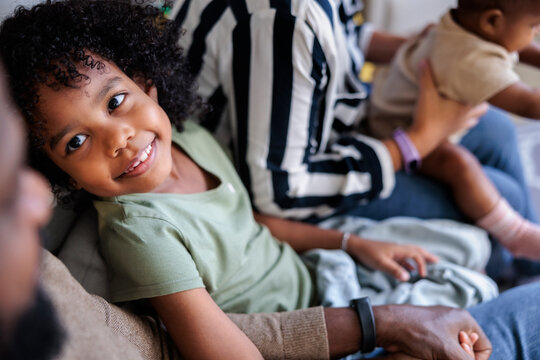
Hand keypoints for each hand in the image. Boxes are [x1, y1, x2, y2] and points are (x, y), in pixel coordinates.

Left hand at [346, 236, 437, 280]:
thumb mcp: (381, 263)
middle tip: (437, 261)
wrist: (357, 246)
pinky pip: (403, 258)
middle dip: (427, 256)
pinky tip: (410, 270)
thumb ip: (394, 270)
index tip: (422, 276)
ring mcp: (394, 252)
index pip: (416, 255)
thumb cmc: (369, 253)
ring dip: (419, 259)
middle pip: (416, 250)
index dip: (422, 265)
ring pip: (410, 254)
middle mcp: (399, 249)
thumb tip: (408, 278)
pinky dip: (409, 263)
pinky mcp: (389, 255)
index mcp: (399, 249)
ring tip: (427, 265)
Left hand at [374, 304, 491, 359]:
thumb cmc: (417, 333)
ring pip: (454, 351)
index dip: (476, 359)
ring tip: (433, 355)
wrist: (388, 326)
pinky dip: (437, 355)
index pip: (485, 347)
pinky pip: (441, 349)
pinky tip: (426, 354)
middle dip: (459, 358)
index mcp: (464, 319)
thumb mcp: (448, 351)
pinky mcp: (428, 332)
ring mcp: (440, 325)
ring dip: (447, 358)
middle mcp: (454, 320)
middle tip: (443, 356)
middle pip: (469, 350)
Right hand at [408, 61, 488, 156]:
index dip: (486, 89)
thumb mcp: (426, 94)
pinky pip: (464, 126)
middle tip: (474, 90)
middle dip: (481, 100)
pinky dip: (463, 121)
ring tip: (467, 102)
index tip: (484, 81)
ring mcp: (460, 126)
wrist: (421, 140)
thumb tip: (424, 60)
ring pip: (475, 118)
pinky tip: (455, 116)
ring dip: (473, 111)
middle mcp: (467, 116)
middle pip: (483, 108)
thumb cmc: (428, 116)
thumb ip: (426, 77)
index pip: (485, 96)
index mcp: (466, 106)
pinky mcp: (452, 132)